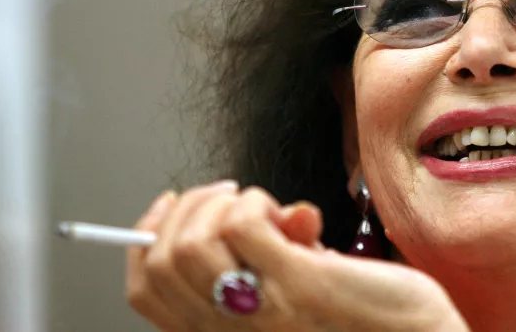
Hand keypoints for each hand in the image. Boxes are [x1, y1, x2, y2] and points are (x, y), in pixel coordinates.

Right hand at [126, 181, 468, 331]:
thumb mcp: (306, 291)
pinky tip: (296, 217)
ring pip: (192, 242)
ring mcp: (263, 311)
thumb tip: (288, 213)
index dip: (144, 237)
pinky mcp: (300, 287)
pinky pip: (244, 225)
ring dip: (225, 204)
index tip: (168, 204)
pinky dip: (257, 203)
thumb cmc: (371, 322)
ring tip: (269, 210)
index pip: (145, 291)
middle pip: (162, 260)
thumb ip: (284, 257)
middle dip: (188, 208)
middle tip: (231, 196)